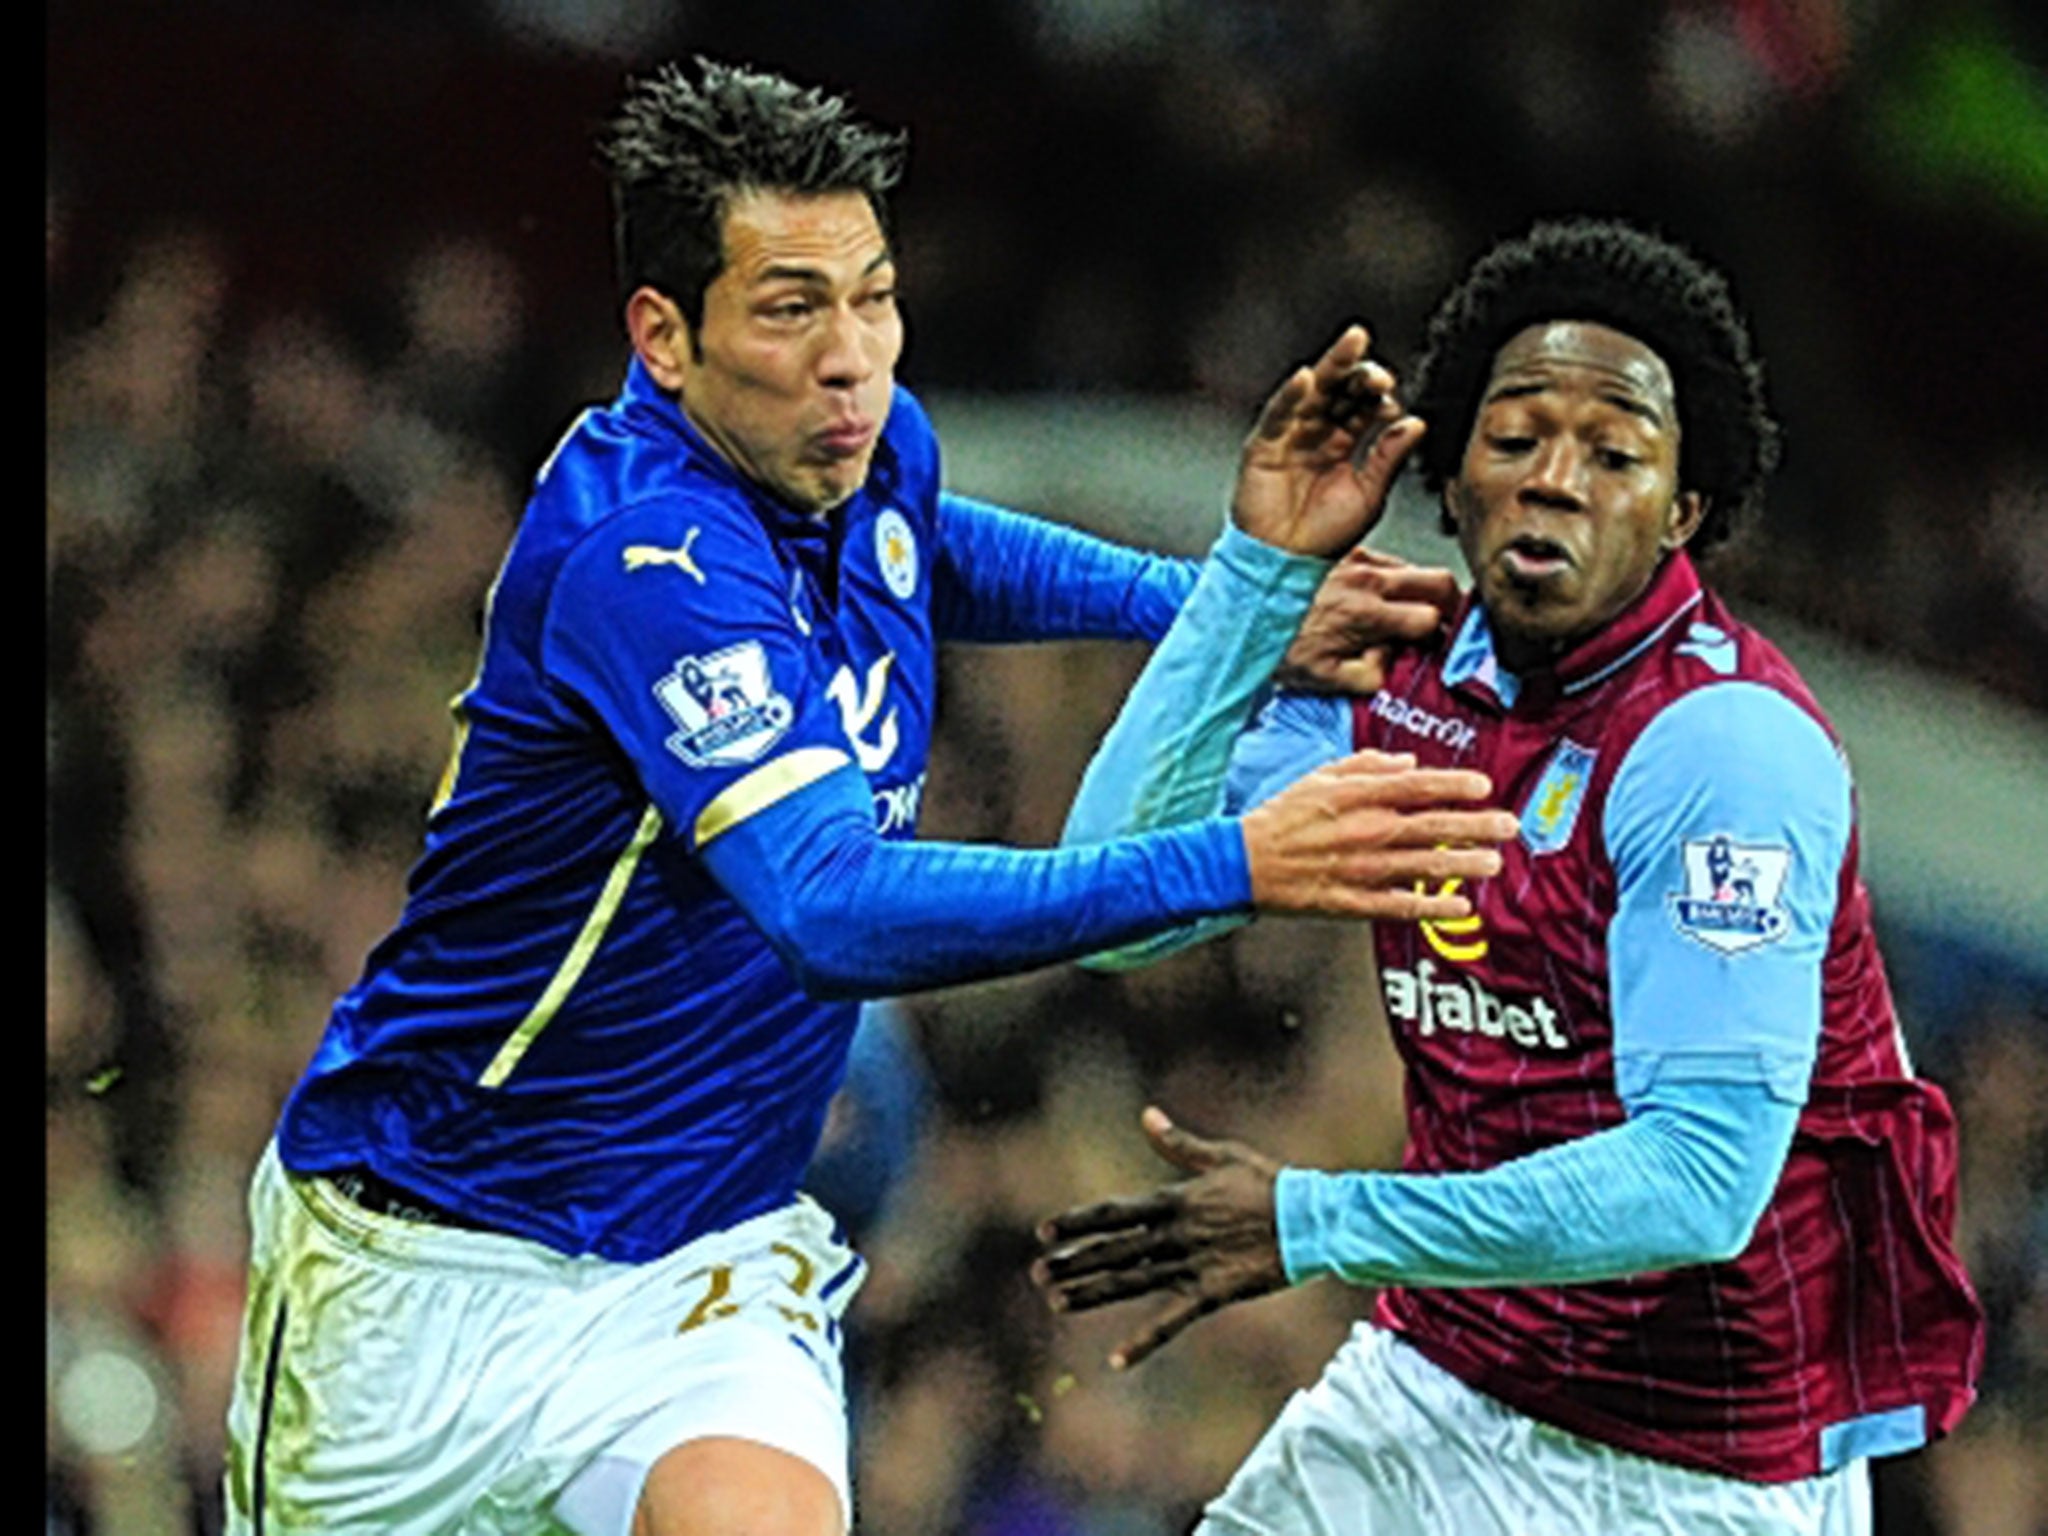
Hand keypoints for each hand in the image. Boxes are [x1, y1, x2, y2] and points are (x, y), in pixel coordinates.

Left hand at [1033, 1107, 1289, 1368]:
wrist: (1312, 1221)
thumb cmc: (1269, 1182)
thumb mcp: (1222, 1155)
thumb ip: (1178, 1142)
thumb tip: (1147, 1114)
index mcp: (1174, 1200)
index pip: (1113, 1213)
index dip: (1076, 1222)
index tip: (1043, 1231)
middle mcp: (1175, 1235)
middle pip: (1113, 1250)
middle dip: (1073, 1262)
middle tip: (1037, 1273)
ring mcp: (1191, 1266)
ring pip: (1131, 1283)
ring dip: (1092, 1294)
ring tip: (1056, 1303)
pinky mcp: (1212, 1294)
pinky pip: (1172, 1321)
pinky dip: (1143, 1342)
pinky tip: (1117, 1360)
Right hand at [1231, 325, 1425, 558]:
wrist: (1287, 565)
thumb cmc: (1324, 538)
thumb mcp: (1369, 495)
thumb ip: (1389, 457)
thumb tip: (1415, 422)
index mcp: (1343, 443)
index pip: (1362, 406)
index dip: (1378, 396)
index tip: (1391, 398)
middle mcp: (1317, 433)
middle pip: (1339, 390)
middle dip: (1359, 372)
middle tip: (1377, 369)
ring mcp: (1290, 436)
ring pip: (1312, 391)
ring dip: (1332, 367)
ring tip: (1352, 345)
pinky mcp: (1263, 446)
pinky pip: (1277, 414)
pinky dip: (1290, 394)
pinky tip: (1307, 378)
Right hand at [1240, 751, 1517, 920]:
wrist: (1243, 862)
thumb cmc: (1283, 816)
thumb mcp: (1320, 776)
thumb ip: (1366, 765)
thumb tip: (1409, 763)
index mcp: (1357, 796)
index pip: (1417, 786)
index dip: (1454, 784)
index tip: (1484, 785)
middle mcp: (1365, 830)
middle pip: (1433, 826)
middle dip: (1476, 825)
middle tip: (1508, 826)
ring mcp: (1361, 869)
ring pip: (1425, 866)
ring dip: (1464, 865)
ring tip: (1494, 862)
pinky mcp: (1352, 901)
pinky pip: (1401, 905)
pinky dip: (1433, 907)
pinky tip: (1461, 907)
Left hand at [1277, 547, 1462, 696]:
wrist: (1240, 616)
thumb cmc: (1278, 647)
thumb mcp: (1328, 679)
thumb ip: (1374, 674)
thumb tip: (1395, 660)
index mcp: (1367, 614)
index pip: (1432, 618)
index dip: (1443, 635)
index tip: (1441, 646)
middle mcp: (1367, 580)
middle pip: (1439, 580)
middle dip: (1451, 603)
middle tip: (1448, 621)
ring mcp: (1356, 560)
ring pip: (1414, 567)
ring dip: (1421, 589)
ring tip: (1411, 611)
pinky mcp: (1344, 552)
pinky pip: (1386, 559)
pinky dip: (1393, 576)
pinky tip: (1380, 596)